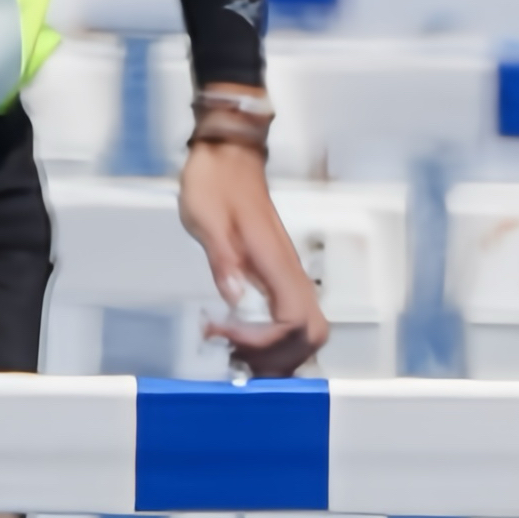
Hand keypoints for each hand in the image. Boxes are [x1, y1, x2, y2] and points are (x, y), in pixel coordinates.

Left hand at [179, 141, 330, 376]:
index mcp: (275, 262)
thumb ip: (223, 260)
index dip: (261, 341)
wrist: (229, 159)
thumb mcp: (207, 219)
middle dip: (277, 358)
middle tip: (236, 358)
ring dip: (277, 353)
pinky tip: (243, 338)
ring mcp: (289, 277)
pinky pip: (292, 320)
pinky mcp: (281, 278)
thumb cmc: (215, 185)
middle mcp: (290, 273)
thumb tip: (233, 298)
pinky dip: (274, 340)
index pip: (292, 321)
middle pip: (311, 334)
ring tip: (237, 353)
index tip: (222, 334)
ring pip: (308, 331)